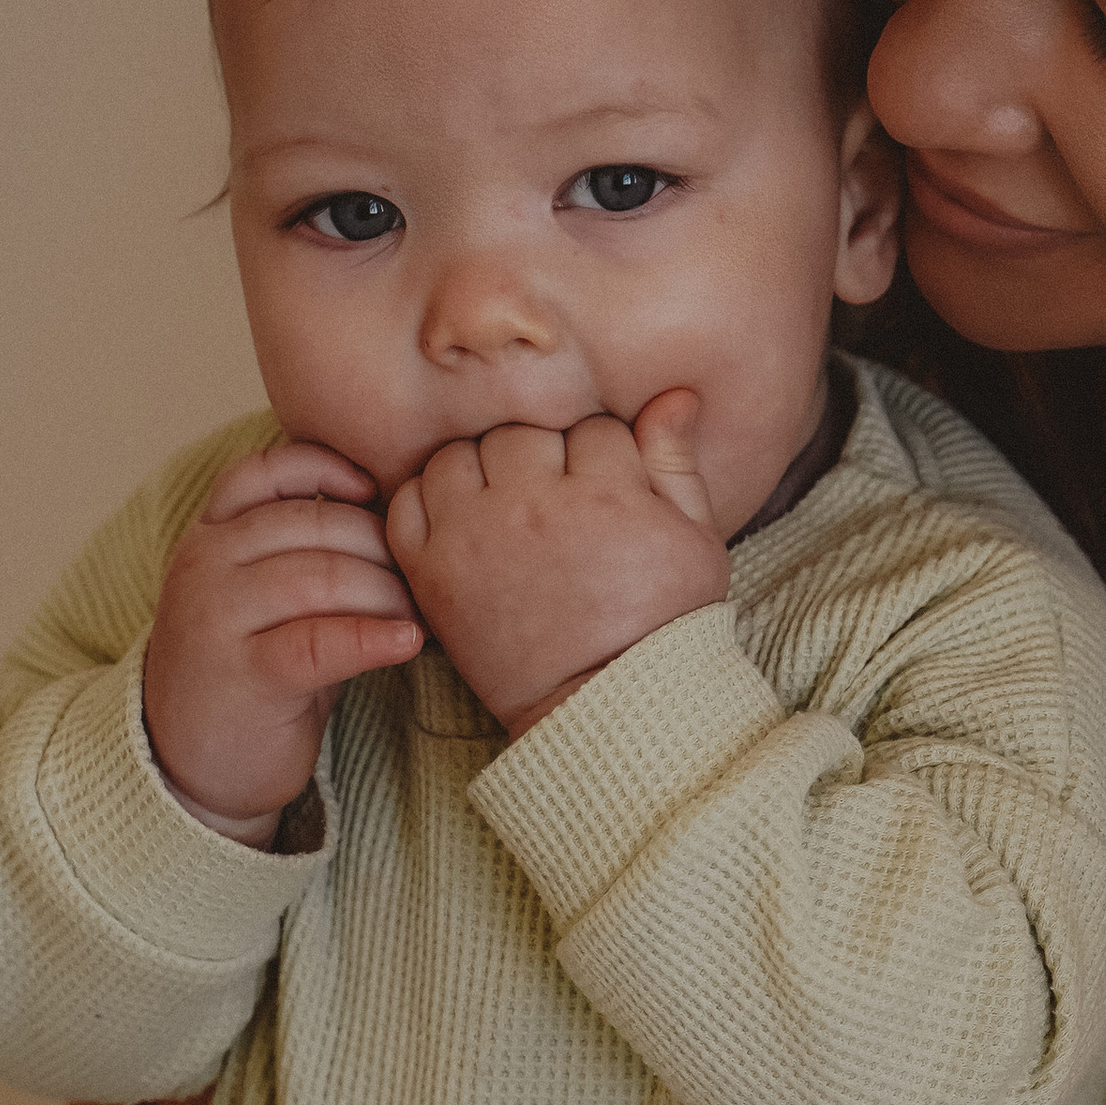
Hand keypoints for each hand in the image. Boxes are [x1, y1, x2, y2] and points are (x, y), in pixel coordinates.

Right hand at [144, 439, 422, 841]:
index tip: (376, 492)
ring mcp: (217, 618)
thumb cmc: (247, 671)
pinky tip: (407, 642)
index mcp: (209, 534)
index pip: (267, 471)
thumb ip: (300, 546)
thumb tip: (391, 504)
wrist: (186, 766)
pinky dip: (373, 638)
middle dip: (381, 545)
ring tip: (422, 613)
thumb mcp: (260, 595)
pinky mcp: (244, 675)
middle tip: (424, 575)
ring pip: (322, 577)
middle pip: (313, 524)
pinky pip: (321, 641)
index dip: (328, 469)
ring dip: (387, 593)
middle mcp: (205, 565)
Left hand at [385, 391, 727, 739]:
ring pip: (459, 455)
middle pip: (521, 433)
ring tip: (506, 507)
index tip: (609, 495)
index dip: (606, 458)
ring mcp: (474, 538)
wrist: (606, 709)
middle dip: (543, 458)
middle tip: (557, 502)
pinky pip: (409, 502)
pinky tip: (463, 523)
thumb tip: (673, 395)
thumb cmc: (663, 627)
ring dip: (481, 471)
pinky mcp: (432, 574)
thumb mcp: (696, 544)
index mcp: (603, 495)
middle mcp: (531, 506)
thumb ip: (675, 463)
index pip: (593, 429)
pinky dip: (429, 502)